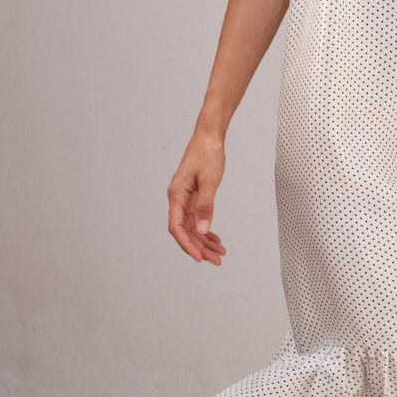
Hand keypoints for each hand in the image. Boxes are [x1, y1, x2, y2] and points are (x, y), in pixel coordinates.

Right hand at [168, 131, 227, 263]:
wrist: (209, 136)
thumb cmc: (207, 154)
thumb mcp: (210, 180)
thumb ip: (206, 206)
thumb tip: (203, 230)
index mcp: (176, 195)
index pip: (177, 227)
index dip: (187, 244)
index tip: (200, 257)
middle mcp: (178, 199)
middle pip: (185, 231)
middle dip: (200, 247)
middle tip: (216, 260)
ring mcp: (185, 198)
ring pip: (192, 227)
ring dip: (205, 241)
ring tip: (220, 253)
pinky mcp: (193, 196)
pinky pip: (197, 218)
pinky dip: (206, 229)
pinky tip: (216, 239)